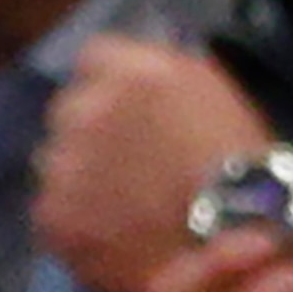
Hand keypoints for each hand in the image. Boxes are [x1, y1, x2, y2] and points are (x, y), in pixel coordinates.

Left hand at [36, 38, 275, 291]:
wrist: (238, 234)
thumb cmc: (240, 160)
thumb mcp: (212, 92)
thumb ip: (162, 76)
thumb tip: (136, 77)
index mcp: (132, 73)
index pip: (93, 56)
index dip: (110, 83)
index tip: (128, 107)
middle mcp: (87, 110)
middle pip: (68, 109)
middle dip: (91, 129)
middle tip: (126, 160)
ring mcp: (63, 166)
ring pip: (57, 162)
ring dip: (81, 174)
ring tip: (122, 203)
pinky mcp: (52, 218)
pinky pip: (53, 210)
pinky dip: (77, 219)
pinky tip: (113, 233)